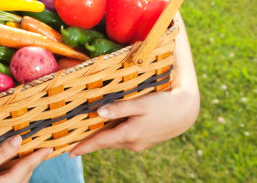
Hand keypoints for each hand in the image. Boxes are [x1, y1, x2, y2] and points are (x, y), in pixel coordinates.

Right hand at [0, 135, 52, 182]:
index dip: (38, 157)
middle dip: (31, 163)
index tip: (49, 148)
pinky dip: (11, 174)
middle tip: (38, 149)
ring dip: (21, 169)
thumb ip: (0, 153)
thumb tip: (19, 139)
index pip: (26, 168)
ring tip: (23, 155)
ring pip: (16, 181)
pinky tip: (6, 166)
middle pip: (23, 177)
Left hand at [69, 84, 198, 155]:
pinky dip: (115, 135)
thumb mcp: (140, 103)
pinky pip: (125, 139)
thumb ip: (119, 108)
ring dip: (104, 138)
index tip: (70, 152)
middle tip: (75, 141)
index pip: (101, 142)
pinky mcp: (145, 141)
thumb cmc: (162, 103)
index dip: (84, 147)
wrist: (185, 112)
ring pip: (116, 141)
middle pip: (106, 142)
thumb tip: (99, 112)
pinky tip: (111, 127)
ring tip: (89, 134)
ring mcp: (140, 144)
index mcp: (129, 134)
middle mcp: (133, 143)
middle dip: (91, 142)